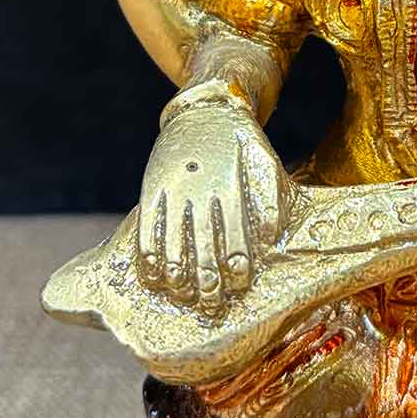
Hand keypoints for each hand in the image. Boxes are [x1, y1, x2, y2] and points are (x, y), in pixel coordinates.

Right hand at [136, 82, 286, 308]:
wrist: (203, 110)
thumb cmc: (240, 142)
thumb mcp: (265, 160)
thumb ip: (271, 197)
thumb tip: (270, 237)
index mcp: (229, 187)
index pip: (234, 239)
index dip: (236, 269)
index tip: (238, 286)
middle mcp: (200, 192)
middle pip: (202, 251)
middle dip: (207, 285)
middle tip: (212, 307)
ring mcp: (172, 192)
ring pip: (171, 246)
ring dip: (177, 279)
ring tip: (184, 298)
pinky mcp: (152, 189)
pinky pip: (146, 230)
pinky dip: (148, 257)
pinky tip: (154, 277)